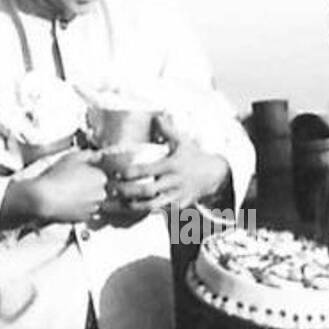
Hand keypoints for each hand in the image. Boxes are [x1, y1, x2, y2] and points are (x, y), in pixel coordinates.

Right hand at [2, 150, 107, 225]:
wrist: (43, 199)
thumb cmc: (55, 179)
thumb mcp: (72, 157)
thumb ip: (88, 154)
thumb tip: (96, 154)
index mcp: (100, 178)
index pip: (100, 173)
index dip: (89, 172)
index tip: (80, 171)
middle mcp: (100, 194)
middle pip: (97, 188)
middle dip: (88, 185)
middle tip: (72, 180)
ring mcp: (92, 207)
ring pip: (91, 200)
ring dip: (83, 196)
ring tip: (67, 190)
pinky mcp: (83, 218)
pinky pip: (83, 210)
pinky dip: (77, 207)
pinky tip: (66, 200)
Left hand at [110, 114, 229, 213]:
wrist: (214, 175)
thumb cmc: (194, 157)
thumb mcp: (183, 142)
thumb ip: (168, 130)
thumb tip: (157, 116)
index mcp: (171, 165)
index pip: (147, 170)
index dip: (130, 173)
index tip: (118, 174)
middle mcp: (173, 182)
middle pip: (146, 190)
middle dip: (127, 191)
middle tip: (113, 190)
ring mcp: (176, 196)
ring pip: (151, 206)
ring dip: (133, 206)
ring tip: (120, 203)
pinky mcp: (179, 207)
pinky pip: (159, 212)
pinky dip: (145, 211)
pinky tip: (134, 209)